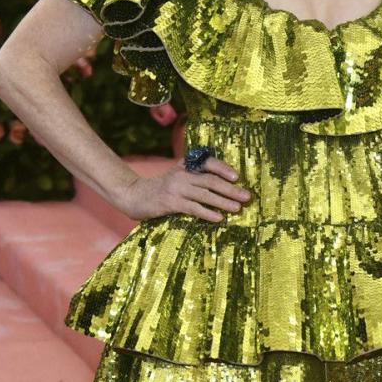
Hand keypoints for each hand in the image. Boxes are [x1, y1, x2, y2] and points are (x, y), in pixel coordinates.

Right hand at [117, 155, 252, 223]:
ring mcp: (176, 188)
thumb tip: (223, 187)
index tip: (237, 177)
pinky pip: (193, 208)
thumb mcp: (177, 177)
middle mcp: (182, 174)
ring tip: (238, 208)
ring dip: (223, 202)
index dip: (223, 169)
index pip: (208, 163)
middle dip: (230, 189)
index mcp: (185, 165)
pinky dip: (207, 213)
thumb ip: (195, 178)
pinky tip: (219, 218)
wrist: (134, 195)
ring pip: (204, 194)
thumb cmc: (161, 188)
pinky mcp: (170, 202)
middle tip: (247, 196)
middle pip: (210, 180)